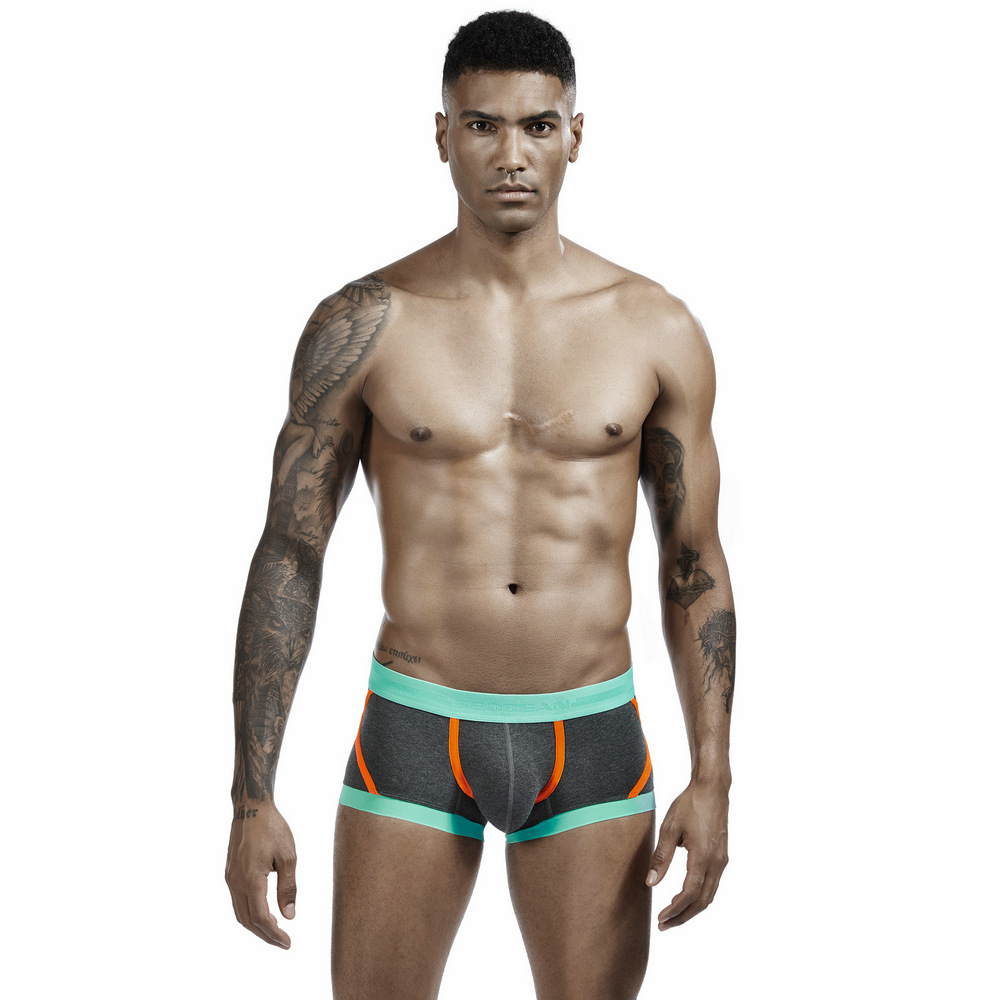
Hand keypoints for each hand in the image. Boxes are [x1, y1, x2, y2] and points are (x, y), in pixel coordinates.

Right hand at [226, 801, 297, 947]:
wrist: (251, 807)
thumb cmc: (273, 828)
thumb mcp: (288, 856)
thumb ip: (288, 888)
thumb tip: (290, 916)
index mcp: (251, 879)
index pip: (260, 917)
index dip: (273, 934)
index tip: (288, 942)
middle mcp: (236, 882)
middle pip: (248, 921)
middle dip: (265, 936)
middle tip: (283, 943)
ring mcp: (230, 878)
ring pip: (240, 914)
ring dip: (256, 927)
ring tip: (275, 933)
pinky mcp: (230, 873)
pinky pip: (237, 902)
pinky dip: (249, 914)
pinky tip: (262, 915)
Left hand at [645, 780, 728, 928]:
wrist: (712, 788)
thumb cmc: (690, 804)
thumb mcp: (669, 828)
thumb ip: (661, 857)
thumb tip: (651, 883)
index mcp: (703, 856)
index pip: (690, 893)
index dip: (675, 910)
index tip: (661, 918)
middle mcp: (717, 862)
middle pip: (702, 901)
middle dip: (683, 916)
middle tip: (664, 925)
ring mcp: (722, 860)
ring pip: (709, 895)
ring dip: (692, 908)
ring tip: (672, 916)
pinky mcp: (722, 856)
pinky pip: (712, 884)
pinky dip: (699, 896)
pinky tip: (685, 897)